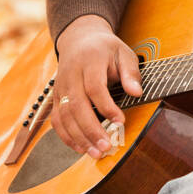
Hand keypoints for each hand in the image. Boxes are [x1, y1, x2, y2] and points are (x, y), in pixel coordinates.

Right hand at [50, 15, 143, 159]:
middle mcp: (70, 75)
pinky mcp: (55, 97)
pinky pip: (56, 120)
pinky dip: (66, 136)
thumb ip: (131, 73)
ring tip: (96, 153)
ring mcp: (60, 87)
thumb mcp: (124, 53)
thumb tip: (137, 93)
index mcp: (89, 62)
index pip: (94, 87)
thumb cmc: (106, 50)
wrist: (80, 40)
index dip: (106, 106)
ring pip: (64, 116)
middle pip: (76, 105)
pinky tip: (81, 148)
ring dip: (79, 137)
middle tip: (106, 147)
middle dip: (91, 129)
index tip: (120, 122)